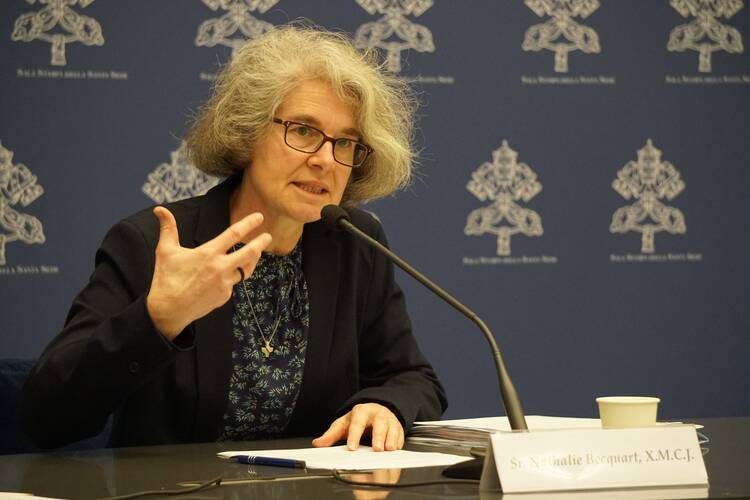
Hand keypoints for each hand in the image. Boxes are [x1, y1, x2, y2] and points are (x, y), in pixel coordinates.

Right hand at [146, 206, 271, 339]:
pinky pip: (234, 283)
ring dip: (251, 260)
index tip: (259, 217)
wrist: (168, 311)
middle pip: (249, 253)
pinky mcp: (225, 297)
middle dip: (260, 243)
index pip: (233, 234)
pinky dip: (234, 276)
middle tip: (268, 236)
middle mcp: (220, 268)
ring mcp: (225, 284)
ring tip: (256, 253)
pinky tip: (230, 273)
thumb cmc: (166, 279)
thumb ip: (168, 228)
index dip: (248, 224)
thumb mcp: (165, 251)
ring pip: (245, 269)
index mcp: (208, 254)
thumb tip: (159, 209)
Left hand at [312, 403, 403, 451]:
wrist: (377, 409)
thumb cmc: (359, 418)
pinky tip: (395, 451)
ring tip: (388, 450)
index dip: (354, 435)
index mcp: (362, 411)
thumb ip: (331, 434)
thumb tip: (318, 444)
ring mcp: (389, 420)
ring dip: (391, 440)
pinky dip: (398, 444)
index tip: (352, 447)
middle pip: (379, 423)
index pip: (357, 422)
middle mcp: (377, 414)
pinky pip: (400, 436)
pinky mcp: (398, 428)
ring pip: (392, 428)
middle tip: (376, 449)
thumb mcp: (344, 423)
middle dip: (378, 436)